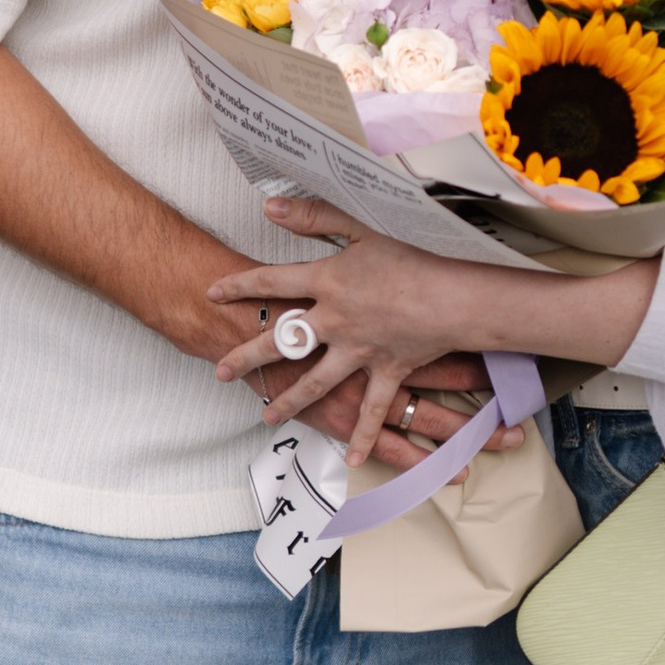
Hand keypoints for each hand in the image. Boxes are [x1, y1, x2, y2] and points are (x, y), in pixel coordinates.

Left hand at [212, 196, 522, 466]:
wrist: (452, 297)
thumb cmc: (412, 258)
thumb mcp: (361, 227)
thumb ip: (315, 216)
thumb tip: (270, 206)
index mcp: (326, 282)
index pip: (271, 281)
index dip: (239, 286)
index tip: (212, 294)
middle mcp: (335, 321)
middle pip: (281, 342)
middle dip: (246, 357)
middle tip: (219, 372)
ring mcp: (358, 351)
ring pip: (315, 382)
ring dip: (290, 401)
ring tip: (265, 417)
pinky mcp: (386, 371)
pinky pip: (373, 409)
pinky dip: (365, 435)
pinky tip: (352, 459)